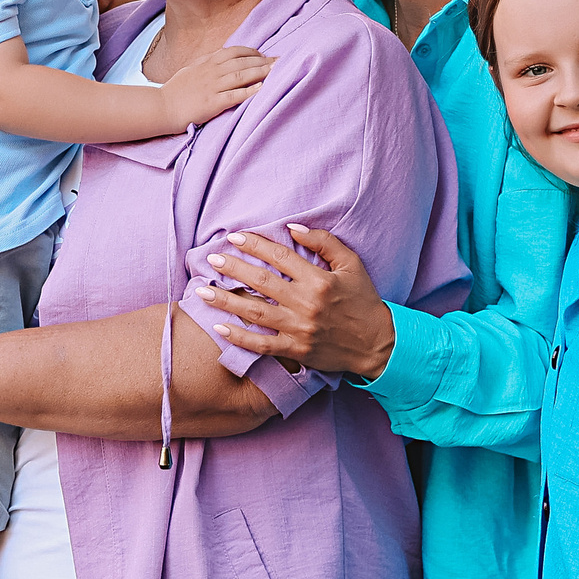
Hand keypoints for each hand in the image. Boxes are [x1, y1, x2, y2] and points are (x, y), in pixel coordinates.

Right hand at [155, 44, 273, 129]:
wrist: (161, 107)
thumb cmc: (176, 90)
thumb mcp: (191, 69)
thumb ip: (207, 62)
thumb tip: (223, 56)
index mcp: (207, 62)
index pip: (234, 51)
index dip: (251, 52)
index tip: (263, 55)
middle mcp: (211, 72)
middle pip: (242, 62)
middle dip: (262, 61)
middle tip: (279, 61)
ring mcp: (212, 87)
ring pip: (241, 76)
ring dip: (260, 72)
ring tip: (276, 71)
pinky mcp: (212, 103)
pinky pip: (234, 95)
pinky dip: (249, 91)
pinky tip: (261, 88)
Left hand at [197, 224, 395, 378]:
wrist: (377, 343)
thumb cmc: (364, 300)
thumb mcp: (352, 264)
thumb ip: (325, 243)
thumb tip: (294, 227)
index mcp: (319, 280)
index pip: (280, 257)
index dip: (255, 245)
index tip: (234, 237)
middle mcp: (306, 304)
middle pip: (261, 283)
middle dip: (233, 268)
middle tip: (212, 259)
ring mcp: (299, 329)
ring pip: (255, 313)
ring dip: (225, 301)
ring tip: (201, 291)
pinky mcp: (296, 350)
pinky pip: (262, 345)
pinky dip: (240, 338)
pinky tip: (219, 327)